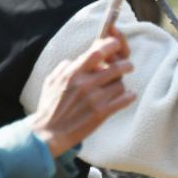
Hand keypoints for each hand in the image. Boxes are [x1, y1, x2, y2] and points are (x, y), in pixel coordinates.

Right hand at [30, 27, 134, 157]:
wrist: (48, 133)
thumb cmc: (49, 106)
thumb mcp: (52, 80)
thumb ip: (65, 66)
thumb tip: (77, 58)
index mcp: (73, 73)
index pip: (96, 52)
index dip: (110, 45)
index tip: (116, 44)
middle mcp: (85, 84)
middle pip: (115, 68)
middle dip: (126, 65)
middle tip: (128, 66)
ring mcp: (94, 99)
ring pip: (120, 84)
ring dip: (121, 84)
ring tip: (118, 87)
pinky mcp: (100, 114)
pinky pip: (123, 100)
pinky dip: (129, 97)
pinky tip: (129, 96)